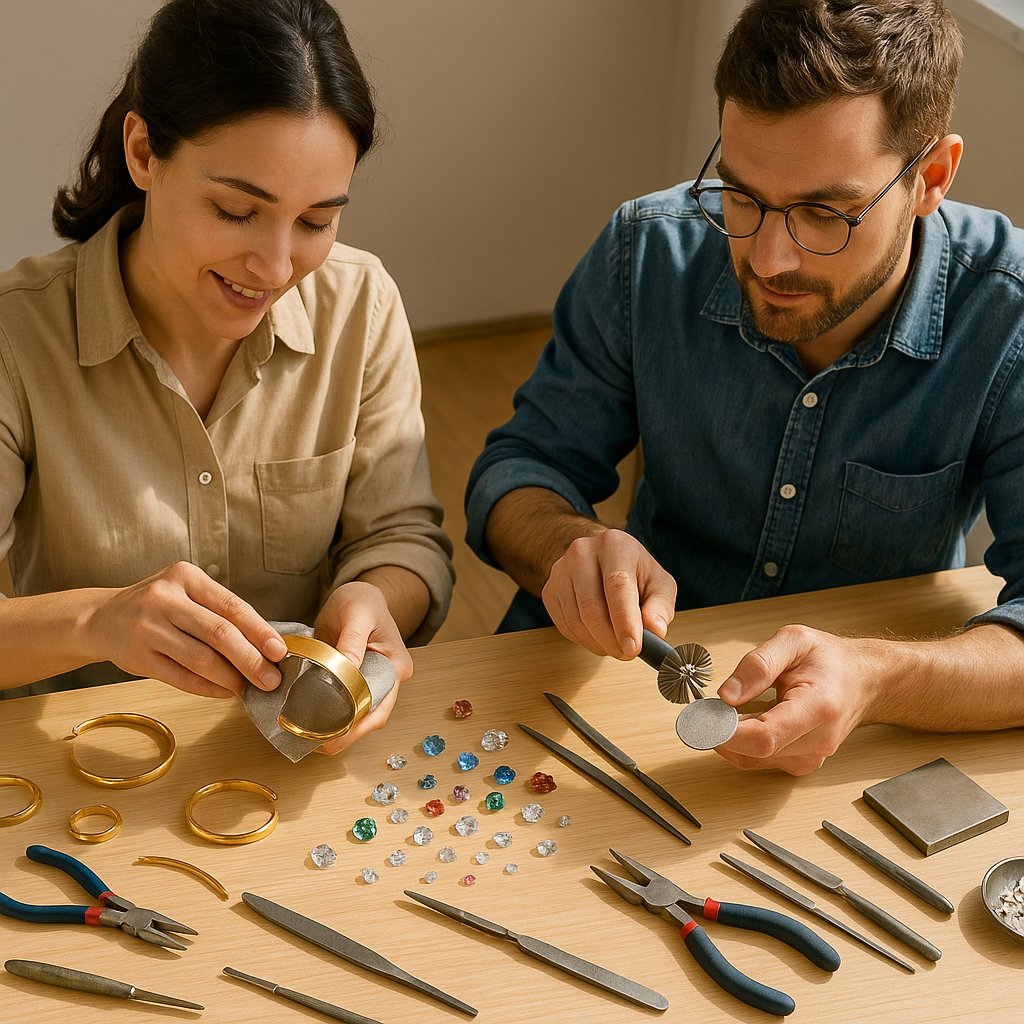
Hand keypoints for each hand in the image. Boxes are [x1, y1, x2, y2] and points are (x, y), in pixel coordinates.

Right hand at [88, 562, 286, 697]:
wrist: (101, 618)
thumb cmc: (159, 606)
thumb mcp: (186, 593)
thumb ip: (220, 613)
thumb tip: (265, 647)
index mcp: (186, 577)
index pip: (232, 606)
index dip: (260, 631)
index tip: (280, 652)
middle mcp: (165, 598)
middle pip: (219, 633)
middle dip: (251, 660)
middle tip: (271, 679)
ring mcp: (148, 627)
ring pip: (200, 658)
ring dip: (230, 677)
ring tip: (248, 687)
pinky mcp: (136, 656)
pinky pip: (180, 677)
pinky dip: (207, 688)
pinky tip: (224, 692)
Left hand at [312, 581, 413, 754]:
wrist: (355, 595)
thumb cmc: (362, 600)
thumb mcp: (358, 615)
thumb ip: (352, 641)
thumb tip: (346, 669)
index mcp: (395, 668)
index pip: (381, 707)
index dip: (358, 727)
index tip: (334, 738)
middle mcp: (387, 680)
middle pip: (369, 718)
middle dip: (345, 735)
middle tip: (315, 746)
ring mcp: (370, 683)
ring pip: (355, 714)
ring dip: (334, 728)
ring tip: (308, 738)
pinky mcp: (352, 682)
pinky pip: (342, 703)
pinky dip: (327, 714)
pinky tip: (308, 721)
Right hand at [541, 528, 676, 658]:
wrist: (600, 559)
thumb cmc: (633, 572)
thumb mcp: (658, 583)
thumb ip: (660, 606)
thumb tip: (655, 630)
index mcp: (615, 545)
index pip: (617, 585)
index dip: (625, 621)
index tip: (633, 647)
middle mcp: (582, 553)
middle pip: (592, 607)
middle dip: (611, 640)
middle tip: (628, 653)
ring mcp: (561, 571)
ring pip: (576, 621)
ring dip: (599, 644)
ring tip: (616, 645)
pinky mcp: (549, 590)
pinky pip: (565, 626)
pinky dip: (584, 640)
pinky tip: (599, 636)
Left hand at [714, 624, 878, 774]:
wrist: (863, 680)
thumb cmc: (830, 660)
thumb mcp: (793, 641)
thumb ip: (758, 664)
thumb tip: (726, 694)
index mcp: (818, 708)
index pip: (765, 738)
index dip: (726, 733)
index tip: (700, 719)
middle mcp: (817, 742)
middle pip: (754, 752)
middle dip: (720, 732)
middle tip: (703, 707)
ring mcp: (810, 758)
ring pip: (752, 760)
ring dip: (729, 738)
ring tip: (725, 708)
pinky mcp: (801, 763)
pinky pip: (759, 759)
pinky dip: (742, 742)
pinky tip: (744, 718)